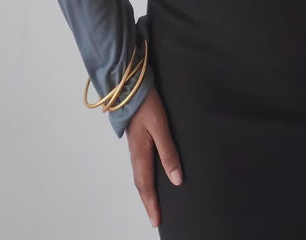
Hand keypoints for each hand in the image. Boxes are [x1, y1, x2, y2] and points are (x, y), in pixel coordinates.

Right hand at [126, 85, 182, 228]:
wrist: (129, 85)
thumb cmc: (145, 103)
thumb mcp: (160, 126)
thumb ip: (168, 152)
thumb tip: (176, 179)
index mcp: (140, 152)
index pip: (146, 185)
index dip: (151, 204)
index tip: (156, 221)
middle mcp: (135, 152)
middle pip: (140, 183)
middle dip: (147, 201)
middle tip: (154, 217)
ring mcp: (134, 145)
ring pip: (139, 174)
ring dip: (145, 190)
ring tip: (152, 202)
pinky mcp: (136, 138)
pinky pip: (139, 164)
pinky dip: (144, 177)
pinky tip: (150, 175)